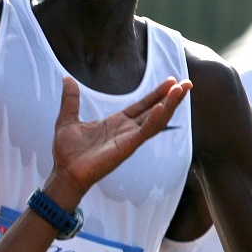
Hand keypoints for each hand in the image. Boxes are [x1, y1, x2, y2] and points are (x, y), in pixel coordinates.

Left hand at [44, 76, 190, 207]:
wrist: (63, 172)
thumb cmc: (68, 151)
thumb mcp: (67, 119)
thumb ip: (71, 100)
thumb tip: (66, 79)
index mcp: (117, 123)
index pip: (143, 105)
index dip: (157, 94)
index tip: (171, 81)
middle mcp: (127, 131)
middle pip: (155, 111)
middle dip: (172, 98)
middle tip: (187, 83)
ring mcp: (128, 140)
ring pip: (155, 121)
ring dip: (169, 106)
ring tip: (181, 90)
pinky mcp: (126, 149)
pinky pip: (143, 133)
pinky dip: (153, 120)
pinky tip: (161, 108)